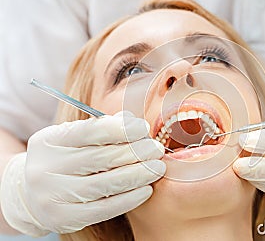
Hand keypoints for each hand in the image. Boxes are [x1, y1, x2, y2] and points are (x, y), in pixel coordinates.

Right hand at [1, 111, 165, 235]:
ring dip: (138, 174)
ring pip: (105, 183)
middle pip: (101, 158)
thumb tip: (132, 121)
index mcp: (49, 141)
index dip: (122, 129)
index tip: (143, 128)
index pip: (90, 131)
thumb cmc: (64, 160)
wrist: (31, 195)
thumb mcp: (74, 139)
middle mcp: (45, 168)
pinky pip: (104, 208)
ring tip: (157, 168)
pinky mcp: (64, 219)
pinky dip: (129, 198)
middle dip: (135, 152)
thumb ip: (102, 128)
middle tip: (156, 149)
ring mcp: (52, 196)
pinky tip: (146, 189)